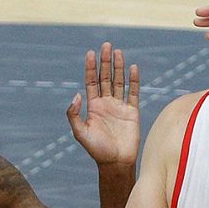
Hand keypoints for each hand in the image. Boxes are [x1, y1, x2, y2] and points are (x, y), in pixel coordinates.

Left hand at [67, 42, 140, 167]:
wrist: (116, 163)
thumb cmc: (97, 150)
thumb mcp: (80, 133)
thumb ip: (74, 115)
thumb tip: (76, 95)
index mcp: (93, 106)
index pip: (91, 82)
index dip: (90, 67)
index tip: (90, 53)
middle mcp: (106, 103)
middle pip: (106, 77)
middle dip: (105, 62)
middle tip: (106, 45)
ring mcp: (120, 107)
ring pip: (119, 82)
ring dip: (119, 67)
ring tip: (118, 52)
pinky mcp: (132, 112)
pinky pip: (133, 93)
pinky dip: (134, 81)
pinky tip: (133, 68)